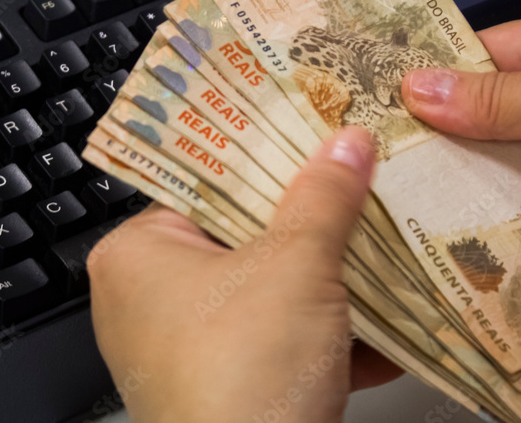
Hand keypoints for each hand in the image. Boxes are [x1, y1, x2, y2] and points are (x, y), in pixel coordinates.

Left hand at [87, 127, 402, 422]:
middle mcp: (147, 299)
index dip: (260, 153)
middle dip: (307, 221)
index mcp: (137, 253)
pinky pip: (278, 344)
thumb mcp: (295, 267)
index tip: (306, 128)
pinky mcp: (223, 390)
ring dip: (328, 283)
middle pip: (240, 235)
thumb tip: (346, 144)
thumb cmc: (243, 378)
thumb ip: (323, 198)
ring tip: (382, 246)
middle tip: (354, 180)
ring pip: (267, 292)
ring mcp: (183, 349)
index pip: (200, 178)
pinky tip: (383, 330)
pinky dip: (326, 339)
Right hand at [402, 4, 520, 304]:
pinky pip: (513, 205)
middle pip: (483, 109)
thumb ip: (500, 100)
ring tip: (391, 188)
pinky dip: (483, 216)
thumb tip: (418, 87)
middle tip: (373, 147)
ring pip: (493, 162)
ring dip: (455, 179)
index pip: (488, 50)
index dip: (434, 70)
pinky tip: (437, 225)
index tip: (376, 89)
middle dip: (437, 132)